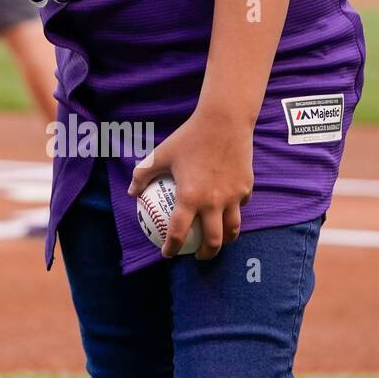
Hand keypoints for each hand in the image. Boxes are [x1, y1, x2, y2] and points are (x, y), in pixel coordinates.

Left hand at [126, 114, 254, 259]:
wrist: (224, 122)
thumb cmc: (188, 138)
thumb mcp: (161, 154)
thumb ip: (143, 174)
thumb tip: (132, 192)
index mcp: (190, 197)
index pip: (179, 232)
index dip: (171, 247)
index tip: (167, 253)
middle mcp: (214, 202)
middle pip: (213, 240)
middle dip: (205, 254)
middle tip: (197, 255)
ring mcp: (233, 198)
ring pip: (232, 229)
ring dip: (224, 241)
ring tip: (217, 242)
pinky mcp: (246, 189)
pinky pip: (240, 208)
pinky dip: (233, 213)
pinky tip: (227, 212)